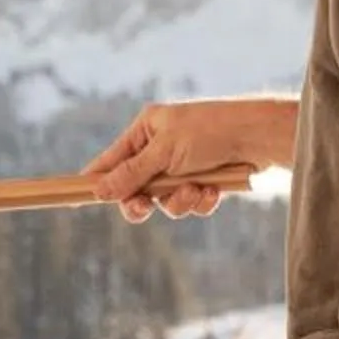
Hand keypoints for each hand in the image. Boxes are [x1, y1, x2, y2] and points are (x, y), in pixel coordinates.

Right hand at [86, 97, 300, 221]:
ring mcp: (183, 167)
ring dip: (180, 201)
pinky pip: (190, 204)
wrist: (262, 139)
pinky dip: (201, 201)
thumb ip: (132, 173)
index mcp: (147, 129)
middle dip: (144, 201)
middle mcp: (162, 148)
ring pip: (165, 202)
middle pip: (135, 188)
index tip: (75, 196)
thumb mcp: (166, 151)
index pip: (111, 159)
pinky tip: (214, 191)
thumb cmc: (213, 132)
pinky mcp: (204, 182)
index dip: (97, 180)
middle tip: (143, 209)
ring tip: (197, 189)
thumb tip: (99, 190)